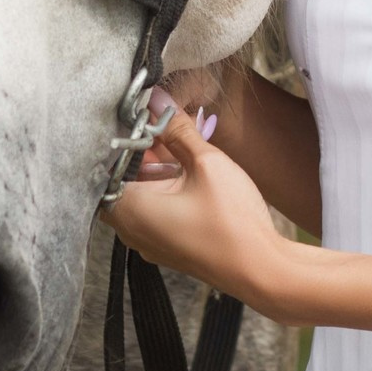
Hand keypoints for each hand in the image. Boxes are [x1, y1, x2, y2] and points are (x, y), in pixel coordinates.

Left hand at [99, 88, 295, 312]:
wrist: (263, 270)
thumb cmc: (232, 222)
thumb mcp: (206, 164)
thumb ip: (178, 130)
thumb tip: (160, 100)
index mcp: (128, 210)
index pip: (108, 162)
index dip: (126, 135)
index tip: (145, 115)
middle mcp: (129, 230)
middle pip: (122, 178)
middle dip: (142, 150)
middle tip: (165, 127)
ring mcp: (148, 242)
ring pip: (139, 194)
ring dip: (155, 169)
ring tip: (180, 146)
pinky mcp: (166, 247)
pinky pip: (154, 211)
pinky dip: (165, 190)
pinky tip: (188, 173)